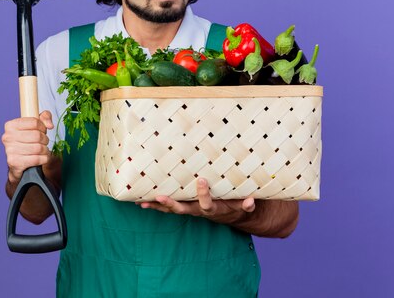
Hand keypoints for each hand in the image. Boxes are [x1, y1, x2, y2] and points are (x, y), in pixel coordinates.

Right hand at [1, 111, 53, 184]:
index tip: (42, 131)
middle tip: (44, 142)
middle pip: (37, 135)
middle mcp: (7, 137)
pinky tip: (42, 157)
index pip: (34, 122)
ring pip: (38, 148)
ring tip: (43, 150)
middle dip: (45, 139)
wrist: (18, 162)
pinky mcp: (14, 162)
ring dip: (45, 150)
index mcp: (10, 125)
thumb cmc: (27, 141)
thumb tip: (49, 125)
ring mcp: (10, 150)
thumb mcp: (35, 125)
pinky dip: (44, 158)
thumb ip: (45, 117)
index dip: (43, 127)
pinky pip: (37, 159)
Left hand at [136, 178, 255, 225]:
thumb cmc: (235, 204)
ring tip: (143, 203)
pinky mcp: (184, 207)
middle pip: (183, 210)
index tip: (201, 179)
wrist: (229, 214)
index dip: (203, 193)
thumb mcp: (243, 204)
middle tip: (160, 197)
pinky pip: (167, 208)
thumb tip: (251, 200)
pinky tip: (142, 203)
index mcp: (213, 209)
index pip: (207, 203)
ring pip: (172, 210)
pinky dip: (155, 206)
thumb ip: (246, 204)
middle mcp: (198, 211)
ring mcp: (189, 209)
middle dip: (171, 204)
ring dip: (158, 206)